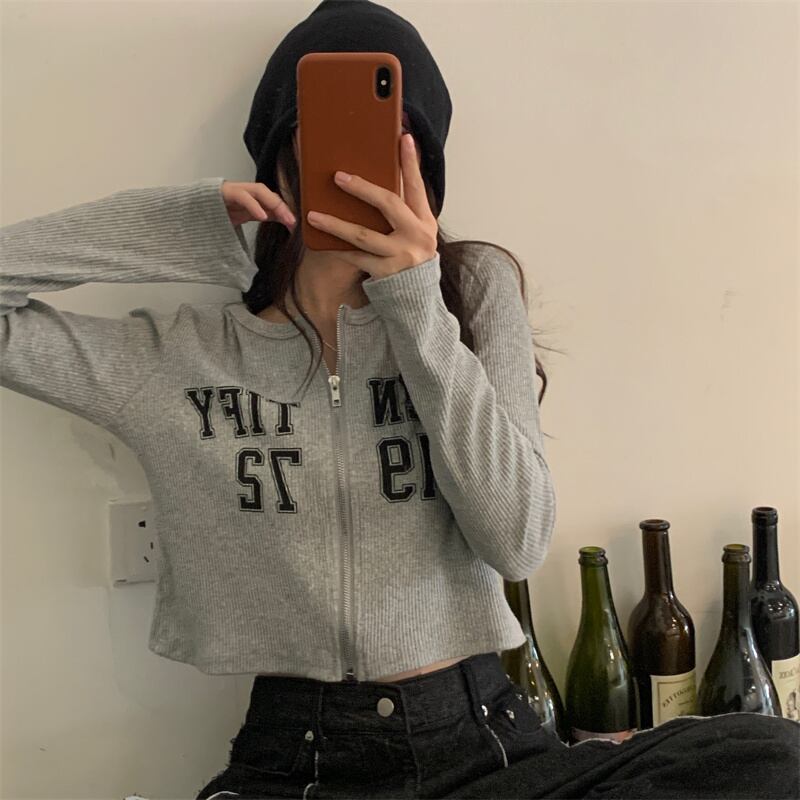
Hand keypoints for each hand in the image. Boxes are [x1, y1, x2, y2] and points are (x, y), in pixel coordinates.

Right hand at [221, 180, 296, 231]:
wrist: (197, 211)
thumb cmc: (220, 213)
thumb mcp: (248, 216)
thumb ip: (266, 215)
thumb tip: (289, 222)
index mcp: (252, 196)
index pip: (274, 199)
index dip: (285, 211)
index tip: (295, 226)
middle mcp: (246, 190)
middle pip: (269, 193)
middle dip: (282, 206)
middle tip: (292, 222)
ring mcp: (235, 190)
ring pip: (258, 190)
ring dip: (273, 203)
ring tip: (283, 218)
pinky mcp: (224, 192)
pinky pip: (242, 196)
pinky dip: (254, 205)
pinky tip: (262, 216)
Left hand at [305, 133, 438, 278]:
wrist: (416, 295)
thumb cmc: (410, 255)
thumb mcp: (415, 230)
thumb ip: (402, 208)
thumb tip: (377, 177)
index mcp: (425, 220)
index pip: (417, 186)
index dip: (410, 162)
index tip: (403, 138)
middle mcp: (417, 236)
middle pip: (388, 204)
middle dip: (362, 188)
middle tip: (338, 177)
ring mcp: (402, 255)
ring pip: (363, 236)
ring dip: (336, 224)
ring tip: (313, 216)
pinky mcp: (387, 273)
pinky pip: (357, 258)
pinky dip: (340, 249)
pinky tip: (322, 241)